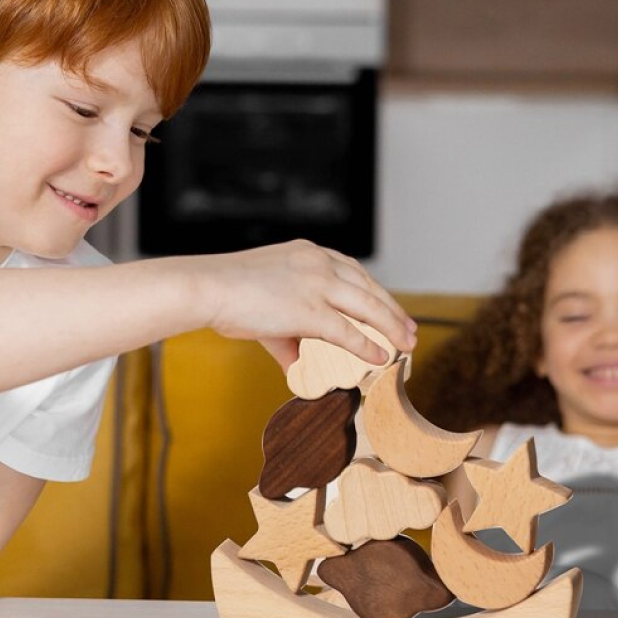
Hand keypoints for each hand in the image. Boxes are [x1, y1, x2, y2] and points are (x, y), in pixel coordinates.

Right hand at [192, 240, 416, 369]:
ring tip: (406, 344)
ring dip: (391, 327)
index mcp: (308, 252)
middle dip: (393, 310)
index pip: (354, 271)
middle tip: (409, 329)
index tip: (389, 307)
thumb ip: (288, 336)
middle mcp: (318, 263)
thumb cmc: (226, 293)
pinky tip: (381, 356)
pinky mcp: (309, 310)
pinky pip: (348, 331)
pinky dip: (367, 345)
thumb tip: (298, 364)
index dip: (376, 291)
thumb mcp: (264, 305)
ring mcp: (316, 285)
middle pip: (369, 287)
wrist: (207, 287)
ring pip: (367, 307)